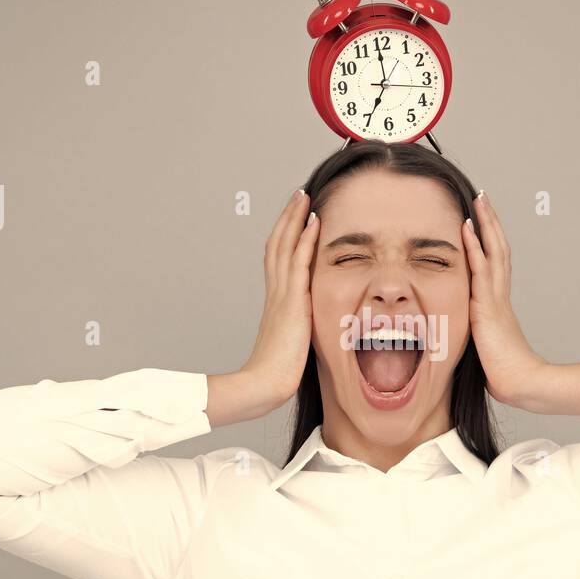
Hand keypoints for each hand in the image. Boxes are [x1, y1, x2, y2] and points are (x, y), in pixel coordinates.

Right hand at [240, 188, 319, 408]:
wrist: (265, 383)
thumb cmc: (278, 373)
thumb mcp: (293, 343)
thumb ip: (300, 328)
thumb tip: (312, 326)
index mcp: (276, 301)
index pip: (278, 259)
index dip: (285, 235)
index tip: (295, 217)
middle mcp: (275, 292)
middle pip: (277, 244)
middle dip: (288, 217)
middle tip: (298, 195)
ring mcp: (282, 294)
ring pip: (284, 245)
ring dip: (295, 218)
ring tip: (304, 196)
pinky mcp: (292, 301)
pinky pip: (298, 262)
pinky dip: (305, 239)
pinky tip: (314, 222)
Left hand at [461, 191, 547, 407]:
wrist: (521, 383)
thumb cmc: (503, 373)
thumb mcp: (484, 348)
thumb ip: (476, 336)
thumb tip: (462, 336)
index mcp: (497, 303)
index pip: (495, 263)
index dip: (489, 240)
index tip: (481, 220)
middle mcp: (499, 295)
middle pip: (498, 248)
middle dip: (490, 221)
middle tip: (483, 197)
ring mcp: (495, 298)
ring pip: (493, 250)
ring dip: (485, 223)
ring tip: (479, 199)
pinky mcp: (487, 305)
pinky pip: (480, 269)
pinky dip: (474, 246)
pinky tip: (467, 227)